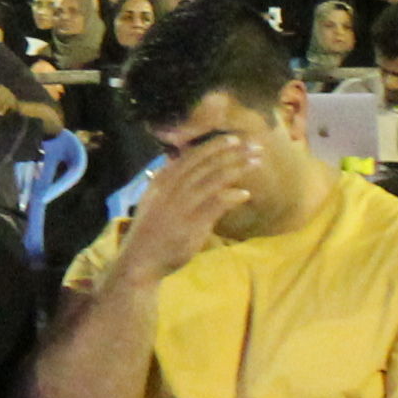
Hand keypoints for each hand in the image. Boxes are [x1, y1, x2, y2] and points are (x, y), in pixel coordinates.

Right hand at [118, 124, 263, 286]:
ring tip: (256, 162)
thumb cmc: (150, 230)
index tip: (235, 139)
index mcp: (163, 179)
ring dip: (238, 168)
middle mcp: (172, 187)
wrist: (141, 259)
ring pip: (215, 178)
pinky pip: (216, 203)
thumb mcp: (154, 198)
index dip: (216, 146)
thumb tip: (179, 162)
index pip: (193, 156)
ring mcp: (182, 204)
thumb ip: (168, 181)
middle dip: (233, 152)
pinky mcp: (192, 222)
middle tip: (255, 146)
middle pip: (208, 163)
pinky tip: (245, 194)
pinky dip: (232, 197)